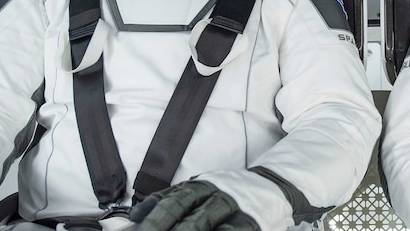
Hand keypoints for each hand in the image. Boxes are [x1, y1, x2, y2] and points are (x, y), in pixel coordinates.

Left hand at [129, 180, 259, 230]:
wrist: (274, 184)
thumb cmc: (230, 192)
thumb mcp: (199, 189)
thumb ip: (169, 199)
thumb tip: (136, 215)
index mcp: (201, 186)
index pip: (171, 202)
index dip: (152, 218)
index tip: (134, 230)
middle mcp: (216, 194)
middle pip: (186, 213)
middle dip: (163, 227)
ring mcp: (235, 208)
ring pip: (207, 223)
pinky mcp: (252, 222)